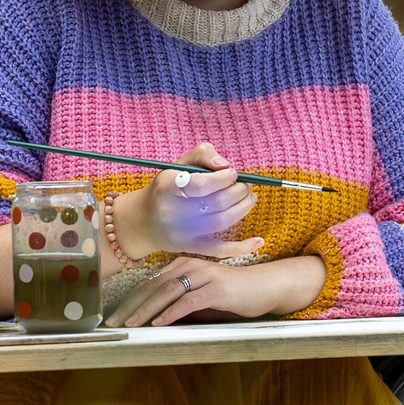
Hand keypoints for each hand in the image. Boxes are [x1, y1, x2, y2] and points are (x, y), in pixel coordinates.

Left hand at [110, 253, 326, 327]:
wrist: (265, 287)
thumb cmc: (233, 294)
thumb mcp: (200, 296)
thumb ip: (179, 302)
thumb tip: (154, 319)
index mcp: (182, 265)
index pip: (149, 284)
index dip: (128, 302)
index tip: (113, 318)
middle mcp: (189, 265)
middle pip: (152, 287)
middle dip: (130, 307)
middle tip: (113, 324)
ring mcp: (203, 275)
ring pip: (166, 292)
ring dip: (145, 311)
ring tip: (130, 325)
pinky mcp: (216, 288)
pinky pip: (188, 300)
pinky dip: (171, 312)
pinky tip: (159, 323)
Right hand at [114, 142, 261, 260]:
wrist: (145, 222)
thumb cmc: (167, 188)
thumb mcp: (177, 165)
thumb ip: (202, 154)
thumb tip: (225, 165)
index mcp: (167, 188)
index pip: (199, 185)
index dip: (222, 179)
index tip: (233, 173)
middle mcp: (173, 213)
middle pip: (215, 203)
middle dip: (237, 191)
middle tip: (245, 184)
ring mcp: (183, 234)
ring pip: (221, 222)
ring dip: (243, 208)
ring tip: (249, 196)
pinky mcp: (192, 248)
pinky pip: (220, 250)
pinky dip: (242, 247)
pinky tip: (259, 240)